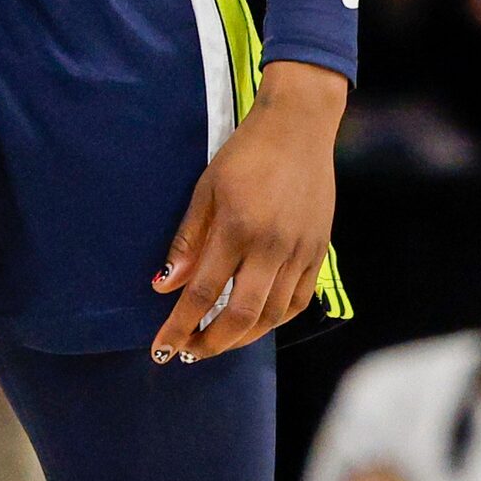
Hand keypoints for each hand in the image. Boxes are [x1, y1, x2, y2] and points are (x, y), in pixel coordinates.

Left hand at [150, 59, 344, 362]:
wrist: (299, 128)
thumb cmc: (245, 154)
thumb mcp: (206, 189)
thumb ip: (188, 241)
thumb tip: (163, 287)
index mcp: (238, 229)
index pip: (204, 291)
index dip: (180, 324)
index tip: (161, 347)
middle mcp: (272, 247)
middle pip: (242, 316)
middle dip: (211, 342)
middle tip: (187, 352)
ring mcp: (300, 253)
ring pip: (272, 315)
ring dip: (241, 337)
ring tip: (214, 342)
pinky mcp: (319, 253)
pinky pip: (297, 301)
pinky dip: (274, 320)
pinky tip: (254, 324)